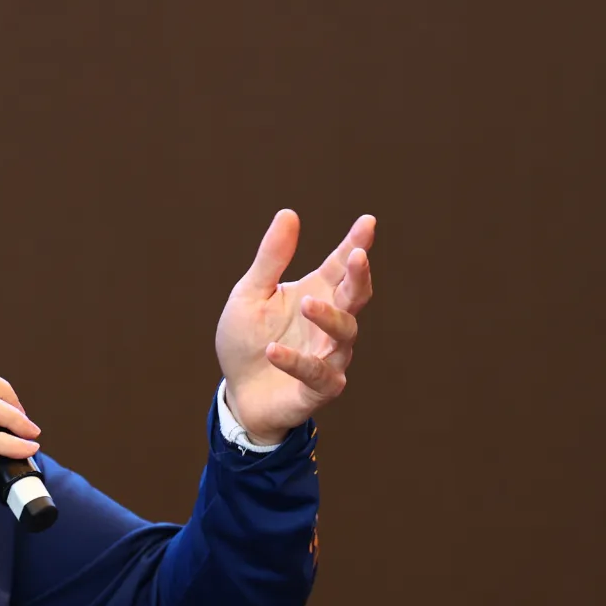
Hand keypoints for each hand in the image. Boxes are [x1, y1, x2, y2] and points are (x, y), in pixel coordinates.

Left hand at [216, 210, 375, 444]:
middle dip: (359, 277)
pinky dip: (296, 361)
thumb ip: (271, 258)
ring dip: (328, 317)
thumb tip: (289, 213)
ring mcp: (329, 356)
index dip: (356, 244)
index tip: (367, 222)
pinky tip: (273, 350)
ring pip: (344, 334)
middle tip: (357, 257)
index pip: (342, 266)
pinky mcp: (319, 388)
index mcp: (317, 293)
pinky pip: (317, 374)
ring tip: (307, 304)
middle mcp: (329, 324)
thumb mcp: (250, 294)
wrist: (238, 392)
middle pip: (356, 297)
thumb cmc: (247, 340)